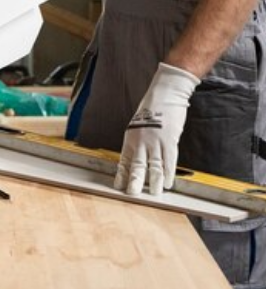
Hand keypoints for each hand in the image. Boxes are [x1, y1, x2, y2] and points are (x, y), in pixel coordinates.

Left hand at [114, 62, 199, 195]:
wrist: (165, 94)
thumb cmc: (152, 108)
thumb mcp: (138, 125)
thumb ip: (138, 141)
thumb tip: (138, 157)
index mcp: (130, 137)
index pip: (124, 161)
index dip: (122, 175)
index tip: (119, 186)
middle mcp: (141, 141)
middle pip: (137, 167)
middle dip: (135, 183)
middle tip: (132, 194)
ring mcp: (155, 142)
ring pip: (154, 168)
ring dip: (155, 183)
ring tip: (155, 194)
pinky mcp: (169, 141)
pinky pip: (169, 161)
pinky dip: (169, 174)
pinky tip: (169, 183)